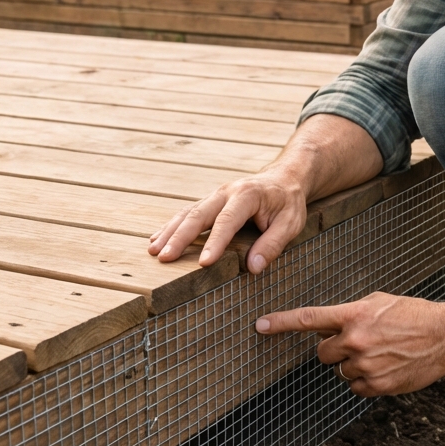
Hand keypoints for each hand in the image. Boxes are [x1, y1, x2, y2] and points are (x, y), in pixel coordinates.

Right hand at [148, 170, 308, 273]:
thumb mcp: (291, 222)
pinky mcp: (211, 201)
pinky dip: (172, 226)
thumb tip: (253, 268)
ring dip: (169, 231)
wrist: (284, 178)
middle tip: (164, 258)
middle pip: (198, 214)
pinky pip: (187, 212)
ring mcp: (216, 195)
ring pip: (188, 212)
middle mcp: (227, 192)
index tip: (203, 263)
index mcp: (248, 195)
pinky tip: (157, 239)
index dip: (215, 243)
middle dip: (180, 237)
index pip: (228, 221)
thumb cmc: (288, 203)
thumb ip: (273, 244)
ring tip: (154, 251)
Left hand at [255, 292, 444, 395]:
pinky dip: (367, 379)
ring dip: (354, 364)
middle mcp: (356, 341)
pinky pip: (356, 387)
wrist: (444, 335)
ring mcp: (366, 365)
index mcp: (354, 315)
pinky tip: (386, 366)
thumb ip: (352, 313)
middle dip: (334, 348)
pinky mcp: (377, 385)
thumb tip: (331, 325)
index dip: (281, 323)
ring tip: (381, 352)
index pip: (309, 319)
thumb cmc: (413, 315)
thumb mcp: (379, 302)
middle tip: (359, 341)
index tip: (261, 325)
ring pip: (341, 371)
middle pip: (323, 353)